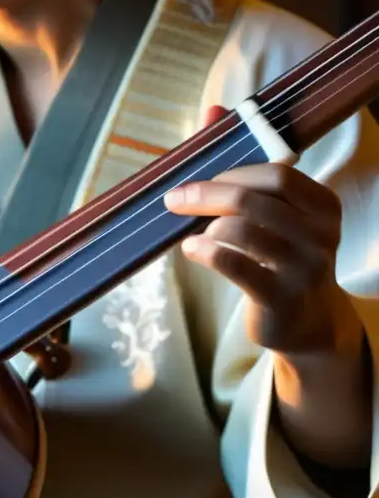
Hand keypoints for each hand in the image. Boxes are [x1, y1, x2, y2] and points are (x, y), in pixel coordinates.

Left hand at [164, 161, 361, 356]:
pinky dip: (203, 250)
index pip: (277, 176)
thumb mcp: (288, 228)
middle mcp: (320, 234)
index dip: (234, 175)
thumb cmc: (285, 265)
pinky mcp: (280, 296)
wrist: (309, 321)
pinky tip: (191, 249)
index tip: (203, 184)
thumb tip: (198, 185)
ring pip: (240, 230)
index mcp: (323, 207)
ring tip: (195, 236)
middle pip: (252, 200)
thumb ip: (260, 202)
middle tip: (174, 200)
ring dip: (208, 227)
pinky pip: (231, 263)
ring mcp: (303, 267)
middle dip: (206, 196)